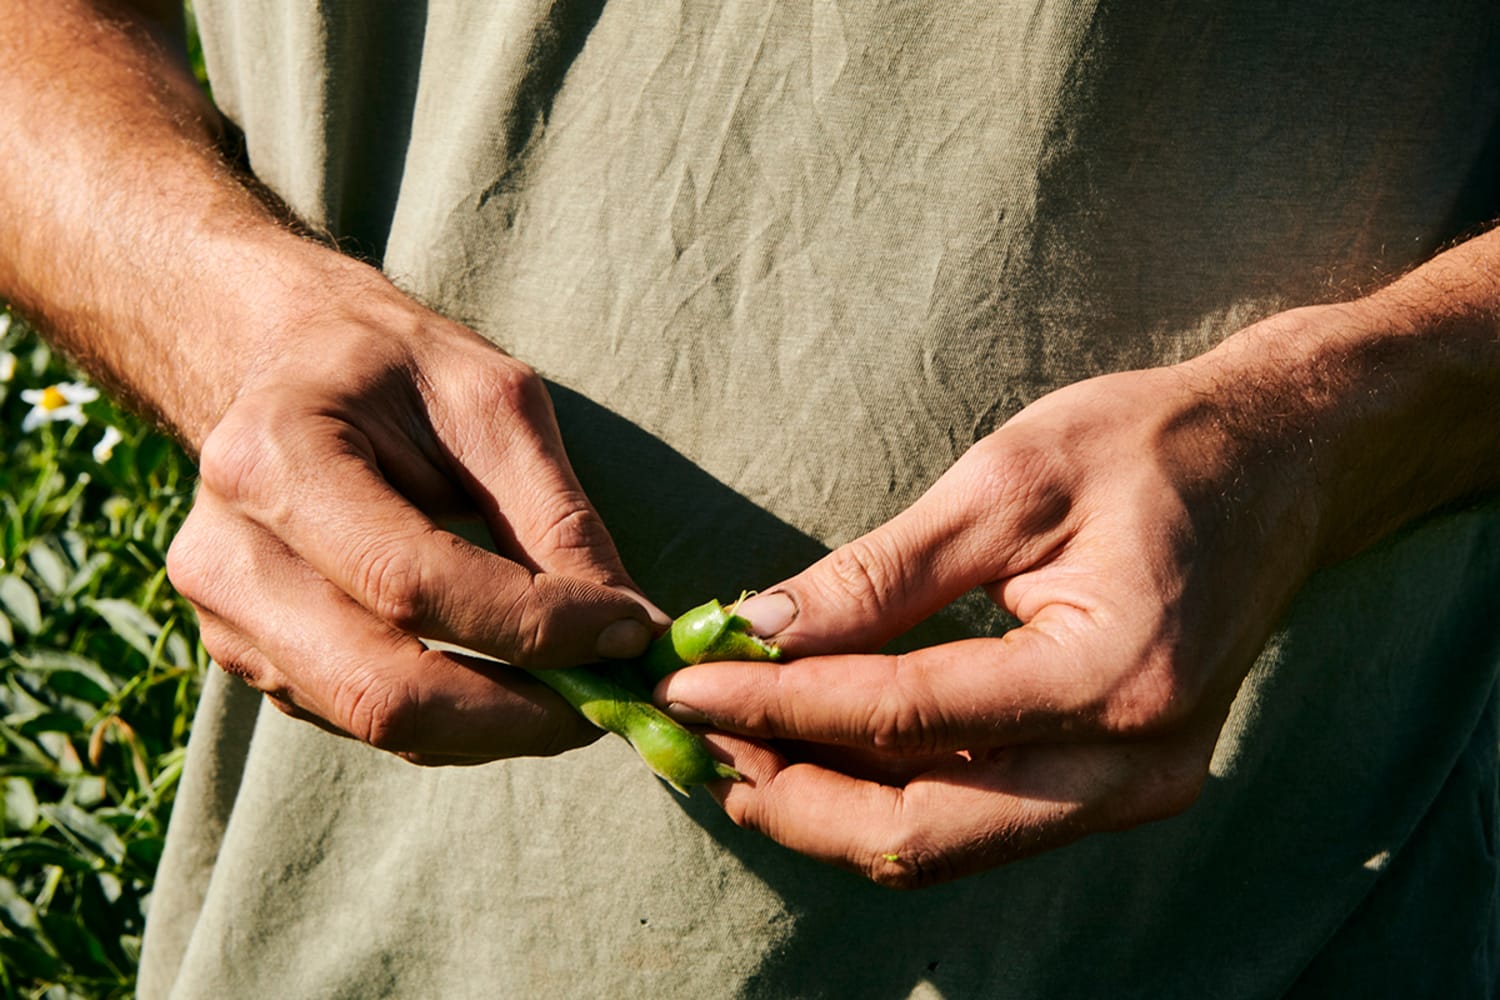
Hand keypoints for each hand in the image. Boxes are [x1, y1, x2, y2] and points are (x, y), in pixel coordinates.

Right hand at [167, 270, 662, 764]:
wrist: (290, 367)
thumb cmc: (399, 371)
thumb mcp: (496, 404)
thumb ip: (559, 520)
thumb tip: (633, 630)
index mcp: (273, 459)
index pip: (410, 583)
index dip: (533, 626)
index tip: (631, 631)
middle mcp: (224, 556)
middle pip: (381, 687)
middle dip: (520, 714)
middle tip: (615, 700)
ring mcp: (225, 623)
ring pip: (377, 724)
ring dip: (499, 728)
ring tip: (580, 691)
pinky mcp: (250, 662)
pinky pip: (366, 724)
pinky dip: (459, 722)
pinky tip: (515, 685)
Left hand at [658, 311, 1348, 886]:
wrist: (1282, 464)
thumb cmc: (1152, 447)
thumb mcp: (1009, 480)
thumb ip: (884, 573)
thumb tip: (760, 629)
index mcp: (1115, 675)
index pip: (908, 719)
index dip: (779, 707)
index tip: (686, 686)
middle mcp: (1137, 766)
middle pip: (922, 834)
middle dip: (792, 794)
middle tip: (697, 744)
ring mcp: (1137, 791)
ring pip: (945, 845)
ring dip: (829, 808)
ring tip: (737, 751)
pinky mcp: (1120, 787)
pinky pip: (980, 820)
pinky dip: (888, 796)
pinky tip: (819, 753)